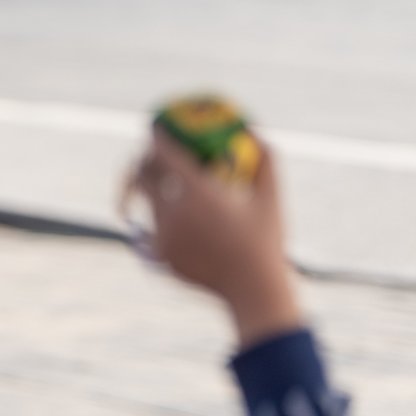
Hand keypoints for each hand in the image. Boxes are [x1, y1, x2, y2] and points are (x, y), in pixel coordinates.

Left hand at [134, 130, 302, 347]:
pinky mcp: (159, 252)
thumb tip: (254, 130)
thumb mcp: (271, 198)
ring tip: (164, 181)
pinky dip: (162, 216)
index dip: (157, 135)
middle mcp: (173, 211)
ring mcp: (162, 233)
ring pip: (147, 200)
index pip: (163, 153)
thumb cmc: (265, 242)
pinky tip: (177, 215)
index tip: (157, 125)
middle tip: (154, 153)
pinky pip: (154, 226)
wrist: (252, 290)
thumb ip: (266, 161)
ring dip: (151, 187)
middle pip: (143, 173)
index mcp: (197, 193)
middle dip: (144, 158)